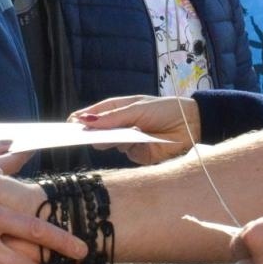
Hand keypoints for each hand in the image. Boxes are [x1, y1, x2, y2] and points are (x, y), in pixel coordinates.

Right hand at [73, 94, 197, 163]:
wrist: (193, 125)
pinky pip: (127, 152)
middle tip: (79, 135)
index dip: (83, 118)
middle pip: (100, 131)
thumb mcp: (137, 108)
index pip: (96, 114)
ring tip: (104, 137)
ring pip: (111, 143)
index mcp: (120, 109)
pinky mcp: (140, 155)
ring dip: (109, 139)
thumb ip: (112, 117)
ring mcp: (130, 141)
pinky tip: (133, 141)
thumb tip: (86, 120)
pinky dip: (128, 147)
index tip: (70, 123)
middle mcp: (122, 126)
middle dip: (91, 132)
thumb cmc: (165, 109)